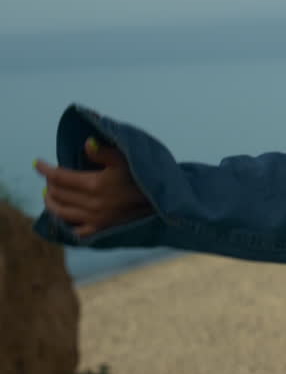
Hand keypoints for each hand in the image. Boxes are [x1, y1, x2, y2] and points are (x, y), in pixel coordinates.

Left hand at [35, 137, 153, 237]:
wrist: (161, 202)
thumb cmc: (143, 177)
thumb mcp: (127, 159)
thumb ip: (105, 151)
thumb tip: (86, 144)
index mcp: (95, 184)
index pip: (60, 176)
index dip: (45, 169)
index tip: (37, 163)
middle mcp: (91, 204)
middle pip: (58, 194)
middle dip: (50, 183)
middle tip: (49, 176)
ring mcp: (95, 218)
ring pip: (61, 212)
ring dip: (51, 202)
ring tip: (48, 194)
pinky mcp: (100, 228)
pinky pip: (75, 230)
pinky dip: (65, 222)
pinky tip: (63, 215)